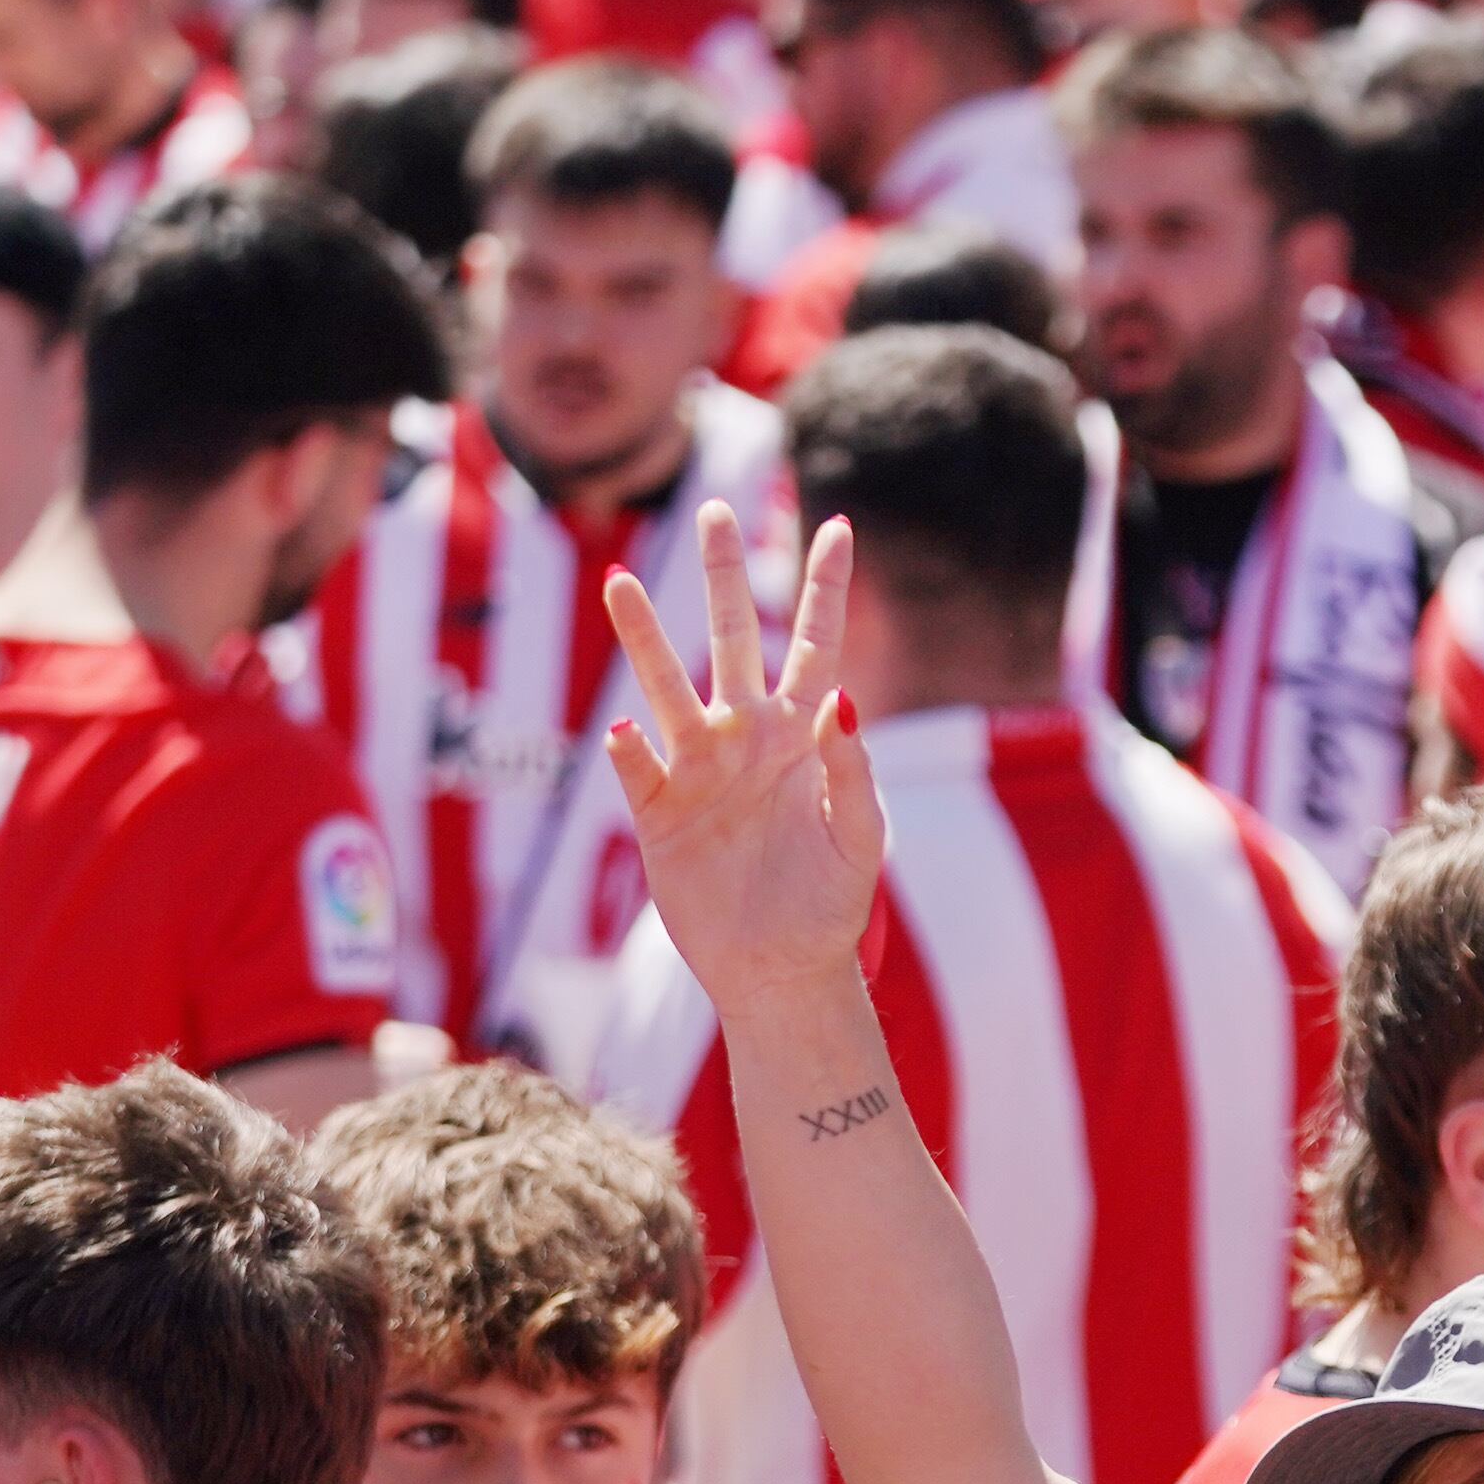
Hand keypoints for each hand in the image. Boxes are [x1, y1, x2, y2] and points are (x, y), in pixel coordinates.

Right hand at [606, 508, 883, 1012]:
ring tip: (622, 582)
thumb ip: (851, 768)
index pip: (817, 646)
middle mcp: (747, 738)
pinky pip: (637, 770)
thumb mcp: (861, 837)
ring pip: (666, 688)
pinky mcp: (659, 815)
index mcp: (804, 737)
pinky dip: (630, 750)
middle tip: (715, 511)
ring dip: (644, 638)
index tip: (839, 526)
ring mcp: (699, 771)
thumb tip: (840, 698)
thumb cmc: (831, 904)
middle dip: (725, 577)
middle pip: (731, 640)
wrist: (783, 971)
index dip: (827, 589)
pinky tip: (624, 730)